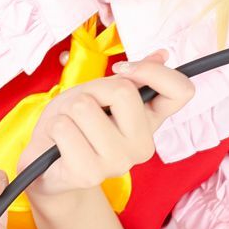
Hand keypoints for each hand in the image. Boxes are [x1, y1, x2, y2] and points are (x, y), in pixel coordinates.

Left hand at [17, 49, 195, 200]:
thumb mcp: (99, 93)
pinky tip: (59, 144)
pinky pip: (64, 128)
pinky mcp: (91, 174)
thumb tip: (162, 54)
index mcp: (151, 121)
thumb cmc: (75, 125)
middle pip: (124, 92)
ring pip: (85, 108)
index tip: (122, 70)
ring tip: (69, 129)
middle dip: (91, 92)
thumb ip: (129, 79)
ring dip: (67, 112)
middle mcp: (143, 145)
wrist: (48, 167)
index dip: (153, 72)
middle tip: (82, 111)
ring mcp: (119, 162)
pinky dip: (55, 128)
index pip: (181, 91)